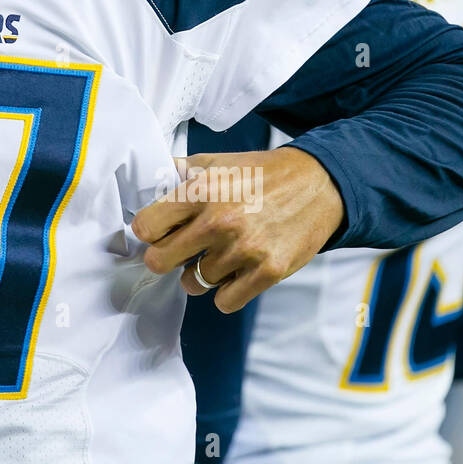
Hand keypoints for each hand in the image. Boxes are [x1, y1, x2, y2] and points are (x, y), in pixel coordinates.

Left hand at [129, 146, 344, 312]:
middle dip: (164, 258)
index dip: (148, 232)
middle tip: (178, 251)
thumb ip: (178, 171)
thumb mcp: (215, 161)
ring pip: (193, 283)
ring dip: (198, 274)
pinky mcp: (268, 272)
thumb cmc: (260, 173)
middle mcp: (219, 221)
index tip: (158, 232)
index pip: (146, 227)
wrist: (317, 184)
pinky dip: (226, 292)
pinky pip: (225, 302)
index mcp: (200, 191)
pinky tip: (235, 272)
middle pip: (159, 261)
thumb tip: (147, 180)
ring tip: (215, 256)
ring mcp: (244, 249)